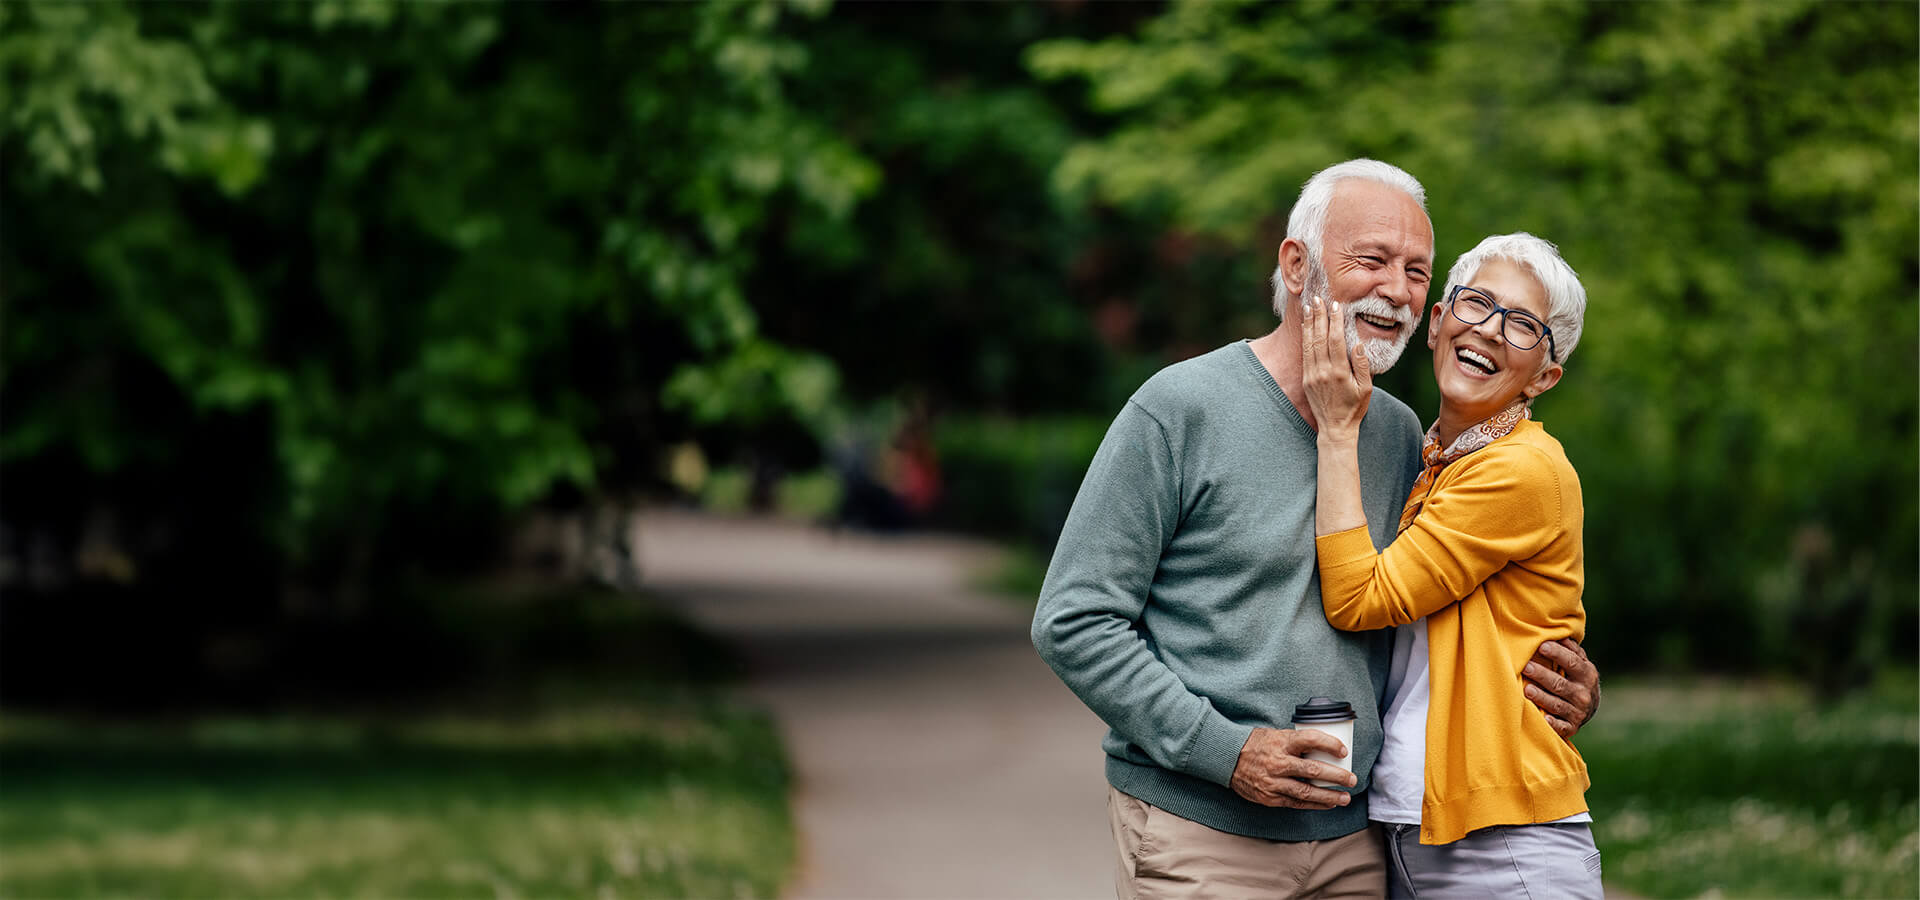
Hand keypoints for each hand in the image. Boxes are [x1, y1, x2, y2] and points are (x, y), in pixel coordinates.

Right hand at [1228, 727, 1354, 808]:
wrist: (1227, 758)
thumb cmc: (1255, 744)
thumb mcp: (1275, 735)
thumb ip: (1296, 742)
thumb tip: (1324, 749)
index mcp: (1281, 742)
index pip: (1310, 740)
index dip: (1329, 744)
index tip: (1343, 751)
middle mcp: (1278, 762)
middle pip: (1313, 770)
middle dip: (1337, 776)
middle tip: (1352, 779)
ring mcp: (1273, 782)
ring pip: (1307, 791)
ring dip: (1329, 796)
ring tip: (1345, 797)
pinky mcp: (1270, 797)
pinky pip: (1296, 802)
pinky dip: (1314, 804)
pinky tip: (1327, 804)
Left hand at [1300, 293, 1371, 441]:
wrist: (1335, 428)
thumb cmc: (1355, 408)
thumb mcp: (1366, 389)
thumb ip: (1362, 366)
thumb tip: (1359, 344)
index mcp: (1339, 372)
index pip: (1336, 340)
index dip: (1335, 321)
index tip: (1336, 306)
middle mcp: (1323, 372)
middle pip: (1320, 338)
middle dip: (1319, 316)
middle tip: (1318, 298)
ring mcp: (1312, 375)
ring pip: (1309, 344)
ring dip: (1309, 323)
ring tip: (1309, 306)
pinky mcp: (1306, 379)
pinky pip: (1304, 354)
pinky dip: (1305, 337)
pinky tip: (1306, 326)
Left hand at [1524, 638, 1600, 738]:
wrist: (1589, 709)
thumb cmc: (1577, 679)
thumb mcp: (1579, 664)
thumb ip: (1571, 650)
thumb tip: (1559, 633)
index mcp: (1587, 674)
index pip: (1572, 662)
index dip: (1557, 654)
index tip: (1541, 645)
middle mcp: (1584, 694)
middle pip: (1560, 684)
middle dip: (1543, 675)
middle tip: (1526, 667)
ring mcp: (1578, 712)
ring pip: (1557, 705)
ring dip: (1542, 698)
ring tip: (1527, 689)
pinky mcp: (1571, 728)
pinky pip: (1562, 727)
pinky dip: (1554, 724)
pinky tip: (1543, 719)